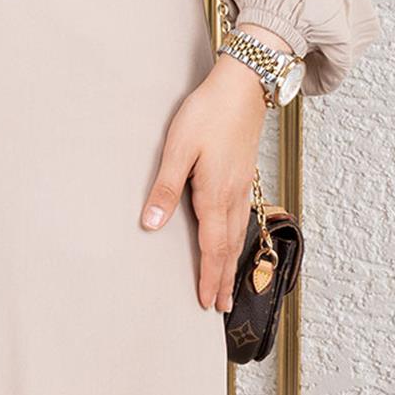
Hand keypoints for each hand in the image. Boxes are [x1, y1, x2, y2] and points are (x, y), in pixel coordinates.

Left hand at [140, 25, 287, 311]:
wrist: (242, 86)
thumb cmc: (207, 113)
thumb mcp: (178, 148)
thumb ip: (165, 188)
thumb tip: (150, 225)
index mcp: (215, 194)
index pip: (212, 247)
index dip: (209, 276)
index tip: (207, 303)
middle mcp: (232, 195)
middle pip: (228, 246)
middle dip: (223, 278)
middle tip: (221, 308)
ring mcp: (241, 184)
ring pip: (237, 233)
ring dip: (232, 261)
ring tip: (230, 283)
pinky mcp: (243, 173)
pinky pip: (241, 216)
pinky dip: (238, 238)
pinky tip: (234, 237)